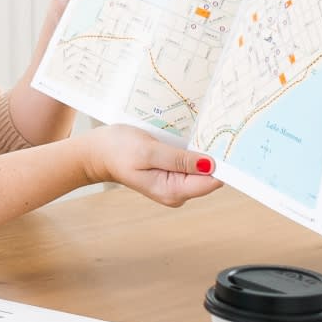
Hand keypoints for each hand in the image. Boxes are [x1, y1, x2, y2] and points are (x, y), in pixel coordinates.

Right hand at [82, 123, 221, 206]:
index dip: (221, 163)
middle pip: (209, 176)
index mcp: (173, 191)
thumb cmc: (117, 150)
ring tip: (197, 131)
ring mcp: (175, 184)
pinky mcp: (172, 174)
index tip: (224, 143)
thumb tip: (210, 165)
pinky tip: (186, 138)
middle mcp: (177, 192)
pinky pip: (191, 164)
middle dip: (211, 154)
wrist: (97, 153)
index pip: (211, 181)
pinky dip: (191, 150)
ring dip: (201, 150)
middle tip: (210, 130)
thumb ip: (179, 160)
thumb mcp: (148, 151)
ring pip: (201, 168)